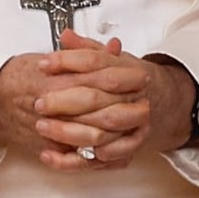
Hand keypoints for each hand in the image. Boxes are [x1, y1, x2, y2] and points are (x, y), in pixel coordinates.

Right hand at [0, 32, 148, 160]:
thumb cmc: (16, 77)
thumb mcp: (50, 57)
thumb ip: (84, 53)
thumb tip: (114, 47)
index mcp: (57, 77)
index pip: (101, 77)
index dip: (126, 78)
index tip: (142, 76)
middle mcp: (55, 104)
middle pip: (103, 108)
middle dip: (129, 108)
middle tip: (146, 105)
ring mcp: (51, 129)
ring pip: (94, 136)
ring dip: (119, 133)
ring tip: (136, 128)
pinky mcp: (47, 147)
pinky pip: (78, 156)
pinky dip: (98, 154)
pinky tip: (112, 149)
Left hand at [32, 30, 196, 171]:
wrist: (159, 103)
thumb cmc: (127, 81)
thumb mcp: (110, 60)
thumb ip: (87, 49)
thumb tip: (66, 36)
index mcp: (131, 74)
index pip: (96, 63)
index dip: (67, 62)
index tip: (44, 63)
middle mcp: (135, 101)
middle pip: (97, 101)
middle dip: (64, 102)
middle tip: (40, 102)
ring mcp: (133, 129)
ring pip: (99, 134)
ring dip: (67, 133)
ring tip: (42, 127)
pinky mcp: (125, 151)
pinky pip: (96, 161)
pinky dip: (72, 161)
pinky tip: (50, 154)